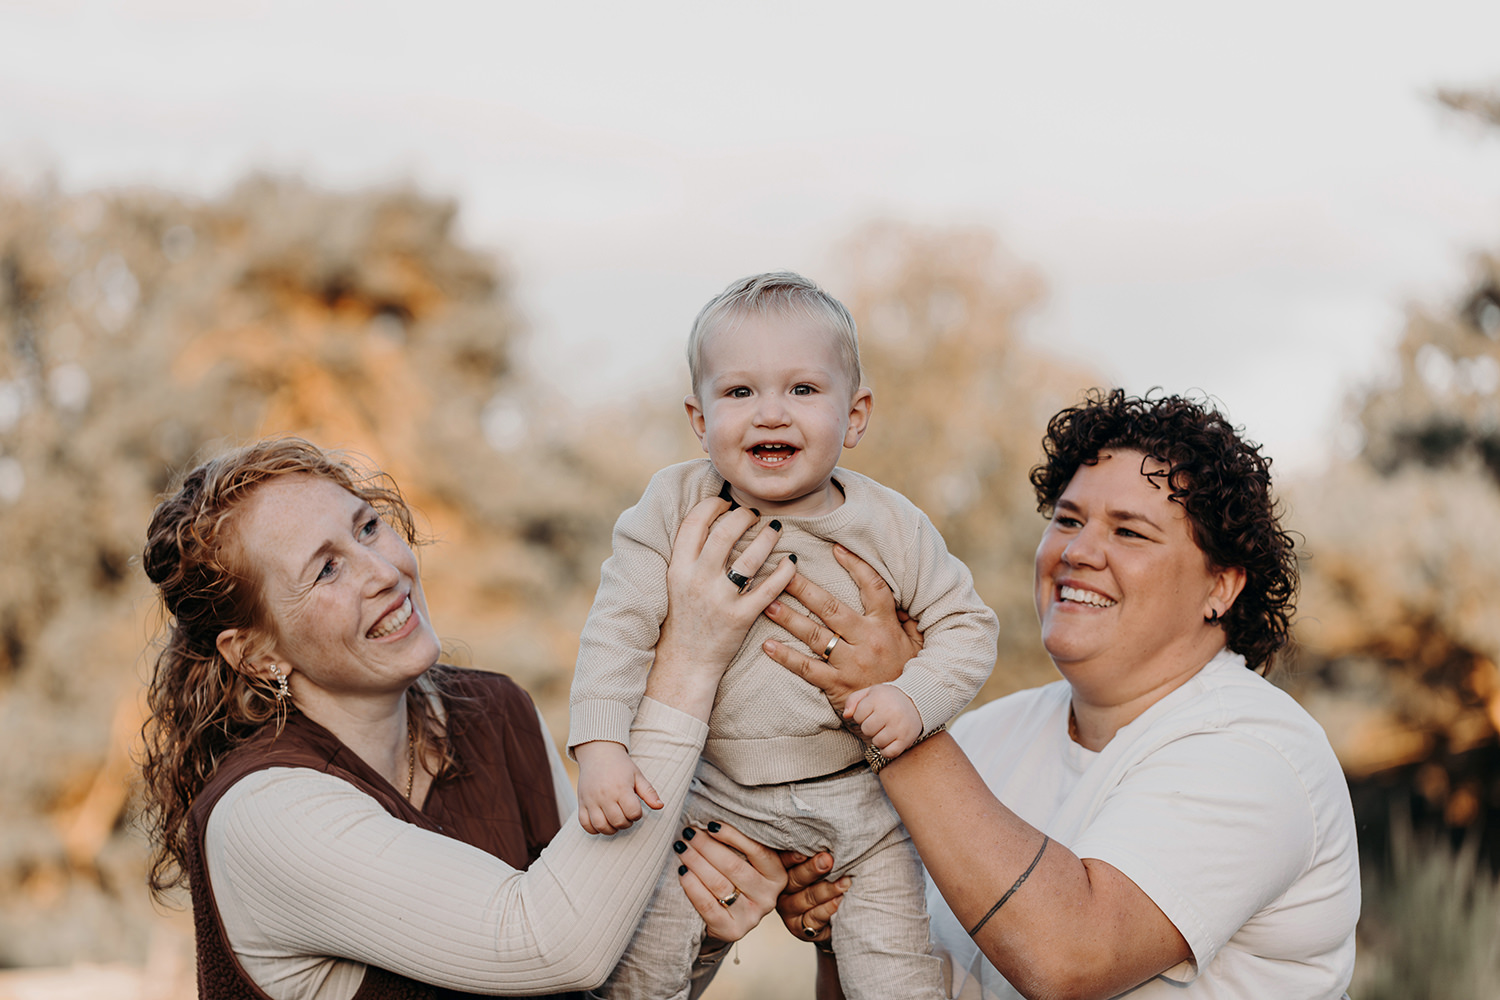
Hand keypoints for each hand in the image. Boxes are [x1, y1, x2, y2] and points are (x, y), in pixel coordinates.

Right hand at [574, 741, 662, 834]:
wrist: (598, 753)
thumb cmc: (620, 765)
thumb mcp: (637, 775)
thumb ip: (649, 792)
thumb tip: (660, 806)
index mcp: (621, 788)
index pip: (633, 813)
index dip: (637, 815)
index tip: (635, 808)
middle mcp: (605, 795)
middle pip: (618, 822)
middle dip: (626, 823)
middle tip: (626, 815)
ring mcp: (591, 800)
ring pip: (601, 826)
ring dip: (611, 829)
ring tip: (615, 820)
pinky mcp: (581, 803)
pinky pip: (584, 824)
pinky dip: (593, 829)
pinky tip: (602, 823)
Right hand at [648, 498, 795, 718]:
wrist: (686, 660)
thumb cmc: (684, 615)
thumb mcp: (676, 581)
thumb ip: (689, 553)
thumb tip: (710, 518)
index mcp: (678, 567)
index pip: (695, 522)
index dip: (713, 505)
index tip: (726, 503)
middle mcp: (697, 580)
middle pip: (725, 532)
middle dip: (744, 516)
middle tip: (754, 515)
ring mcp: (720, 599)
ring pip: (751, 557)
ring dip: (768, 537)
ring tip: (775, 529)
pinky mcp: (741, 618)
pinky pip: (769, 588)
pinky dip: (784, 572)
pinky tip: (791, 562)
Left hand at [675, 822, 788, 942]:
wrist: (726, 920)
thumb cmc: (735, 881)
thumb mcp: (748, 864)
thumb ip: (743, 846)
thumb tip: (716, 821)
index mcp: (777, 876)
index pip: (757, 851)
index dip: (732, 835)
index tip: (710, 824)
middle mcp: (768, 897)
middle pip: (734, 866)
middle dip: (707, 846)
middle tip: (688, 832)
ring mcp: (751, 917)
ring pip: (719, 884)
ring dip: (696, 862)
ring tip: (681, 847)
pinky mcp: (732, 931)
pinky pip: (707, 905)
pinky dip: (692, 886)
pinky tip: (682, 872)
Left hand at [762, 544, 924, 712]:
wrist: (903, 717)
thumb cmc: (908, 676)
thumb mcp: (917, 644)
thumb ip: (907, 619)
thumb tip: (900, 596)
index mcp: (886, 626)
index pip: (872, 588)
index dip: (855, 566)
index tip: (836, 548)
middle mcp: (867, 641)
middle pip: (831, 608)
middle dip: (803, 588)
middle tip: (780, 571)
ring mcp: (851, 664)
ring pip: (815, 635)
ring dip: (789, 618)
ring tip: (767, 603)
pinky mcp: (837, 686)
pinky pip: (807, 669)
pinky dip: (785, 657)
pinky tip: (767, 646)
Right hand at [776, 850, 848, 944]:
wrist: (835, 914)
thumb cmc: (829, 877)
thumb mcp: (823, 862)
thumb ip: (818, 851)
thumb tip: (829, 832)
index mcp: (782, 868)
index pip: (783, 860)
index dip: (792, 856)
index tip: (805, 850)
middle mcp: (781, 888)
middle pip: (794, 878)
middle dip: (812, 869)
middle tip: (828, 860)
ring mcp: (788, 909)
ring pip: (806, 898)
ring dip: (827, 890)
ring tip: (845, 882)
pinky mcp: (798, 927)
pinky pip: (812, 918)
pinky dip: (828, 909)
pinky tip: (839, 900)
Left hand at [844, 683, 922, 757]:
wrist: (916, 703)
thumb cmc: (888, 699)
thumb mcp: (870, 692)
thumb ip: (853, 700)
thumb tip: (846, 715)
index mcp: (879, 698)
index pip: (858, 715)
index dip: (861, 716)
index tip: (871, 712)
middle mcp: (890, 712)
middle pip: (867, 729)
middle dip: (869, 727)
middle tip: (878, 722)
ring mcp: (899, 727)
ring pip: (877, 742)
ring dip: (878, 739)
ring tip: (884, 730)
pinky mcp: (906, 739)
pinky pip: (889, 753)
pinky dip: (886, 751)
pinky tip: (889, 741)